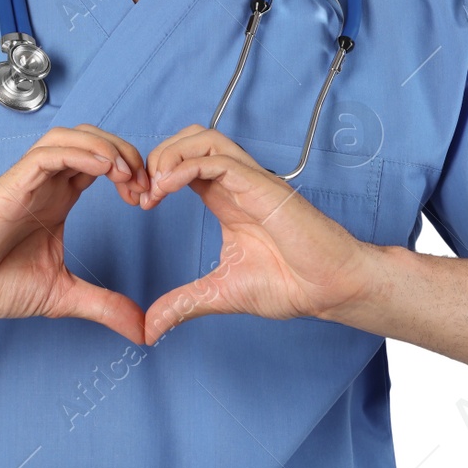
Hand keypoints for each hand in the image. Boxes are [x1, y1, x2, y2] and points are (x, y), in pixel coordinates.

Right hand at [0, 125, 151, 344]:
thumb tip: (141, 329)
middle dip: (126, 153)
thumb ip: (104, 306)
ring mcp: (28, 180)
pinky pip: (48, 153)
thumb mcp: (63, 295)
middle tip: (144, 185)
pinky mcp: (12, 184)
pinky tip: (103, 168)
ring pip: (71, 136)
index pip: (102, 162)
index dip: (131, 171)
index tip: (148, 199)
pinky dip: (80, 153)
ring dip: (105, 147)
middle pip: (93, 140)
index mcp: (59, 198)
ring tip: (126, 175)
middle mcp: (46, 182)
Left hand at [137, 125, 374, 344]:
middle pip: (191, 138)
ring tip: (153, 187)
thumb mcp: (219, 294)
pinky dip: (185, 166)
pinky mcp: (262, 187)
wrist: (329, 289)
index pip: (184, 161)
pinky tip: (166, 189)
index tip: (139, 203)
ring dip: (170, 155)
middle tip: (141, 192)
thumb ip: (182, 304)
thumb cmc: (289, 284)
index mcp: (226, 198)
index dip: (155, 173)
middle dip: (158, 155)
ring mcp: (250, 181)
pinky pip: (219, 160)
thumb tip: (148, 330)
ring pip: (204, 138)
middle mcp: (236, 183)